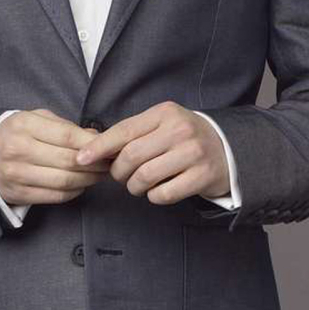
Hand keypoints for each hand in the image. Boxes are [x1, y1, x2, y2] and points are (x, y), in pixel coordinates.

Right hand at [0, 109, 109, 206]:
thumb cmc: (15, 133)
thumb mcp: (35, 118)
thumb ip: (65, 126)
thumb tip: (95, 137)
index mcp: (23, 125)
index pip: (67, 135)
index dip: (91, 144)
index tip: (107, 148)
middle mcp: (18, 150)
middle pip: (68, 160)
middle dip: (95, 164)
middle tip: (108, 164)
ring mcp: (16, 174)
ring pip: (64, 181)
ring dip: (88, 180)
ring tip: (98, 175)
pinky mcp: (18, 194)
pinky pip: (55, 196)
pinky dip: (74, 192)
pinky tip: (81, 185)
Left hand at [74, 101, 230, 204]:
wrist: (227, 149)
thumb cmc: (184, 138)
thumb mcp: (162, 124)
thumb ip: (133, 133)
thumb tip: (94, 149)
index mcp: (165, 113)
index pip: (123, 131)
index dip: (99, 147)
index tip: (81, 159)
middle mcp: (179, 130)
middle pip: (131, 157)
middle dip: (118, 172)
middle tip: (121, 177)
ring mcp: (193, 153)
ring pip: (145, 177)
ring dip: (134, 187)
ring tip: (138, 185)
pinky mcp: (202, 176)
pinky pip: (163, 194)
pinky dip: (154, 196)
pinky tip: (158, 190)